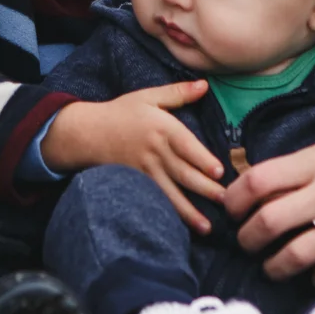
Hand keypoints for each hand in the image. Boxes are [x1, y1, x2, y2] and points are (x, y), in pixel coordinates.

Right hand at [42, 81, 223, 232]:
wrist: (87, 133)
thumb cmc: (121, 113)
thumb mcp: (148, 97)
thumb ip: (178, 92)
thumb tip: (205, 85)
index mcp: (162, 128)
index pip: (186, 146)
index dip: (203, 160)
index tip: (220, 172)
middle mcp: (155, 152)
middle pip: (184, 174)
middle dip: (206, 189)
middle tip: (227, 201)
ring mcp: (144, 172)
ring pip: (171, 194)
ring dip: (190, 211)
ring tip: (208, 227)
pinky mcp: (135, 184)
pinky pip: (155, 201)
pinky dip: (168, 215)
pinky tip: (181, 228)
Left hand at [223, 99, 314, 282]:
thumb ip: (296, 173)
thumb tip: (247, 191)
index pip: (258, 180)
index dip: (234, 202)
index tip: (232, 215)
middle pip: (268, 221)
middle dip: (248, 241)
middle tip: (248, 247)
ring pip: (296, 255)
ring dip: (276, 268)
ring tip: (275, 268)